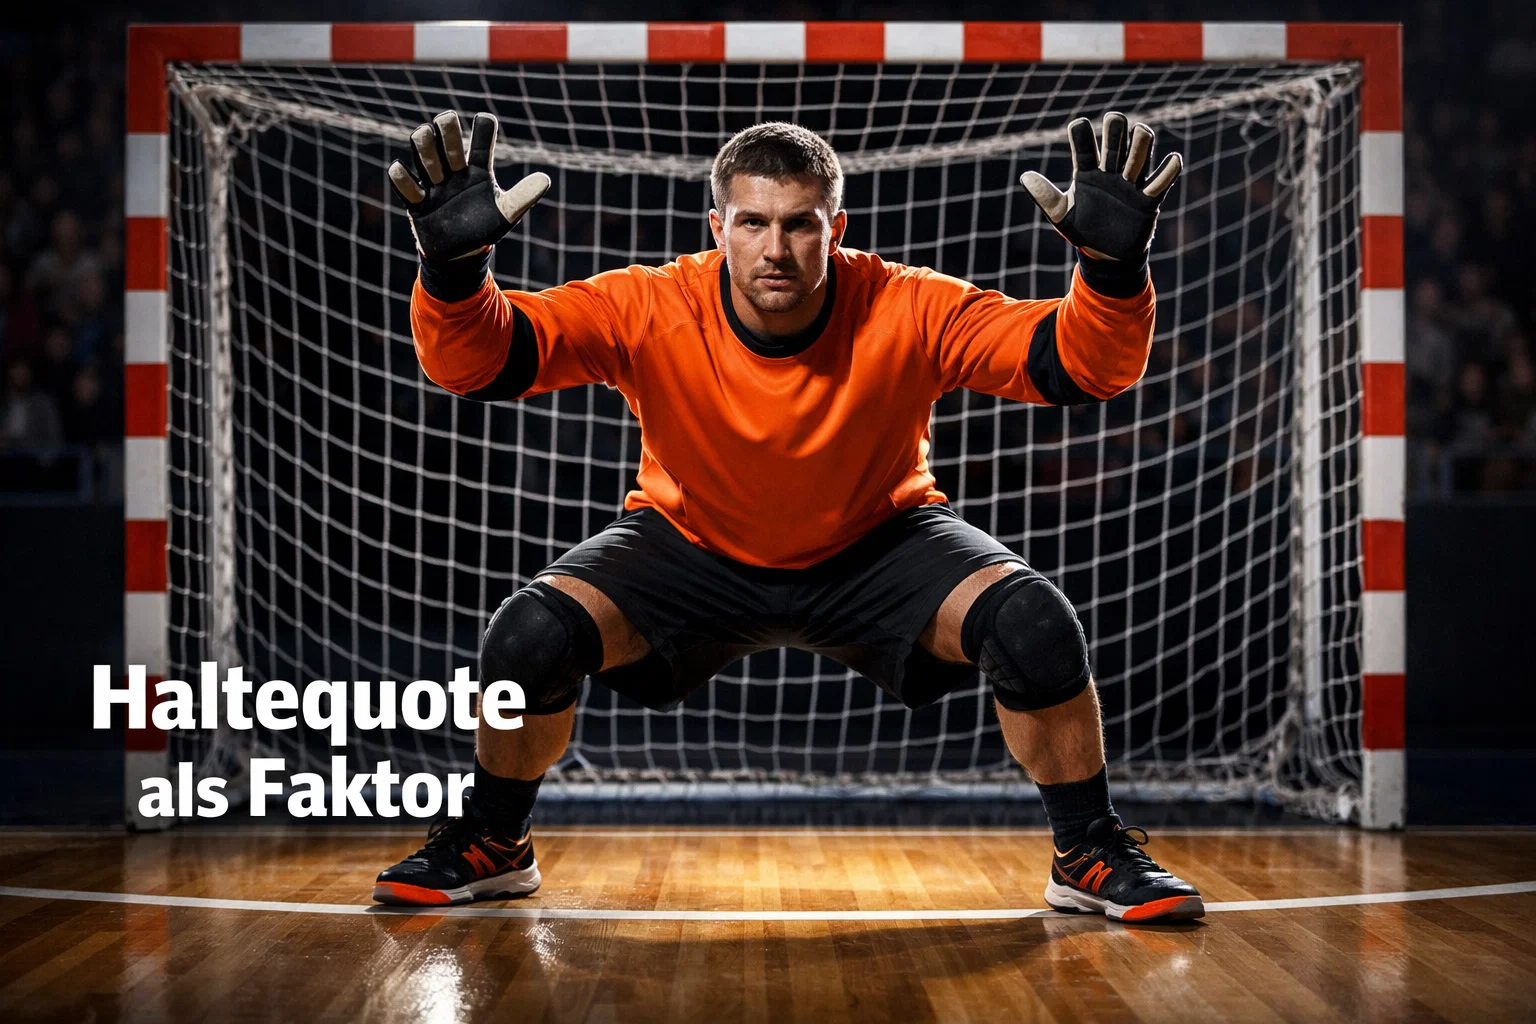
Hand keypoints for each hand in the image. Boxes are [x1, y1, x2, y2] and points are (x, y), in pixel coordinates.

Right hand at [388, 111, 550, 261]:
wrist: (460, 255)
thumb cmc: (483, 228)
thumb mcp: (506, 214)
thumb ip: (523, 197)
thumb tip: (545, 180)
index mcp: (478, 169)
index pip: (481, 138)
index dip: (483, 126)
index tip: (486, 121)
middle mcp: (453, 169)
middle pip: (445, 134)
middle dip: (447, 129)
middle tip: (447, 123)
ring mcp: (433, 182)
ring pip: (422, 149)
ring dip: (425, 148)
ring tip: (434, 165)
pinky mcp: (415, 200)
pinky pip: (402, 181)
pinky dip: (401, 176)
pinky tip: (407, 176)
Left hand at [1020, 112, 1181, 262]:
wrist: (1105, 257)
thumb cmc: (1083, 231)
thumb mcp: (1061, 215)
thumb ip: (1045, 196)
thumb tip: (1025, 176)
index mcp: (1087, 173)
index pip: (1085, 144)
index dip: (1081, 133)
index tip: (1078, 128)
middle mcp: (1111, 172)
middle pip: (1117, 137)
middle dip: (1116, 128)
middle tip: (1113, 125)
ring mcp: (1131, 184)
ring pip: (1141, 151)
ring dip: (1141, 143)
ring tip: (1139, 139)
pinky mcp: (1148, 200)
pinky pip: (1162, 181)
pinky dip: (1169, 169)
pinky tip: (1172, 160)